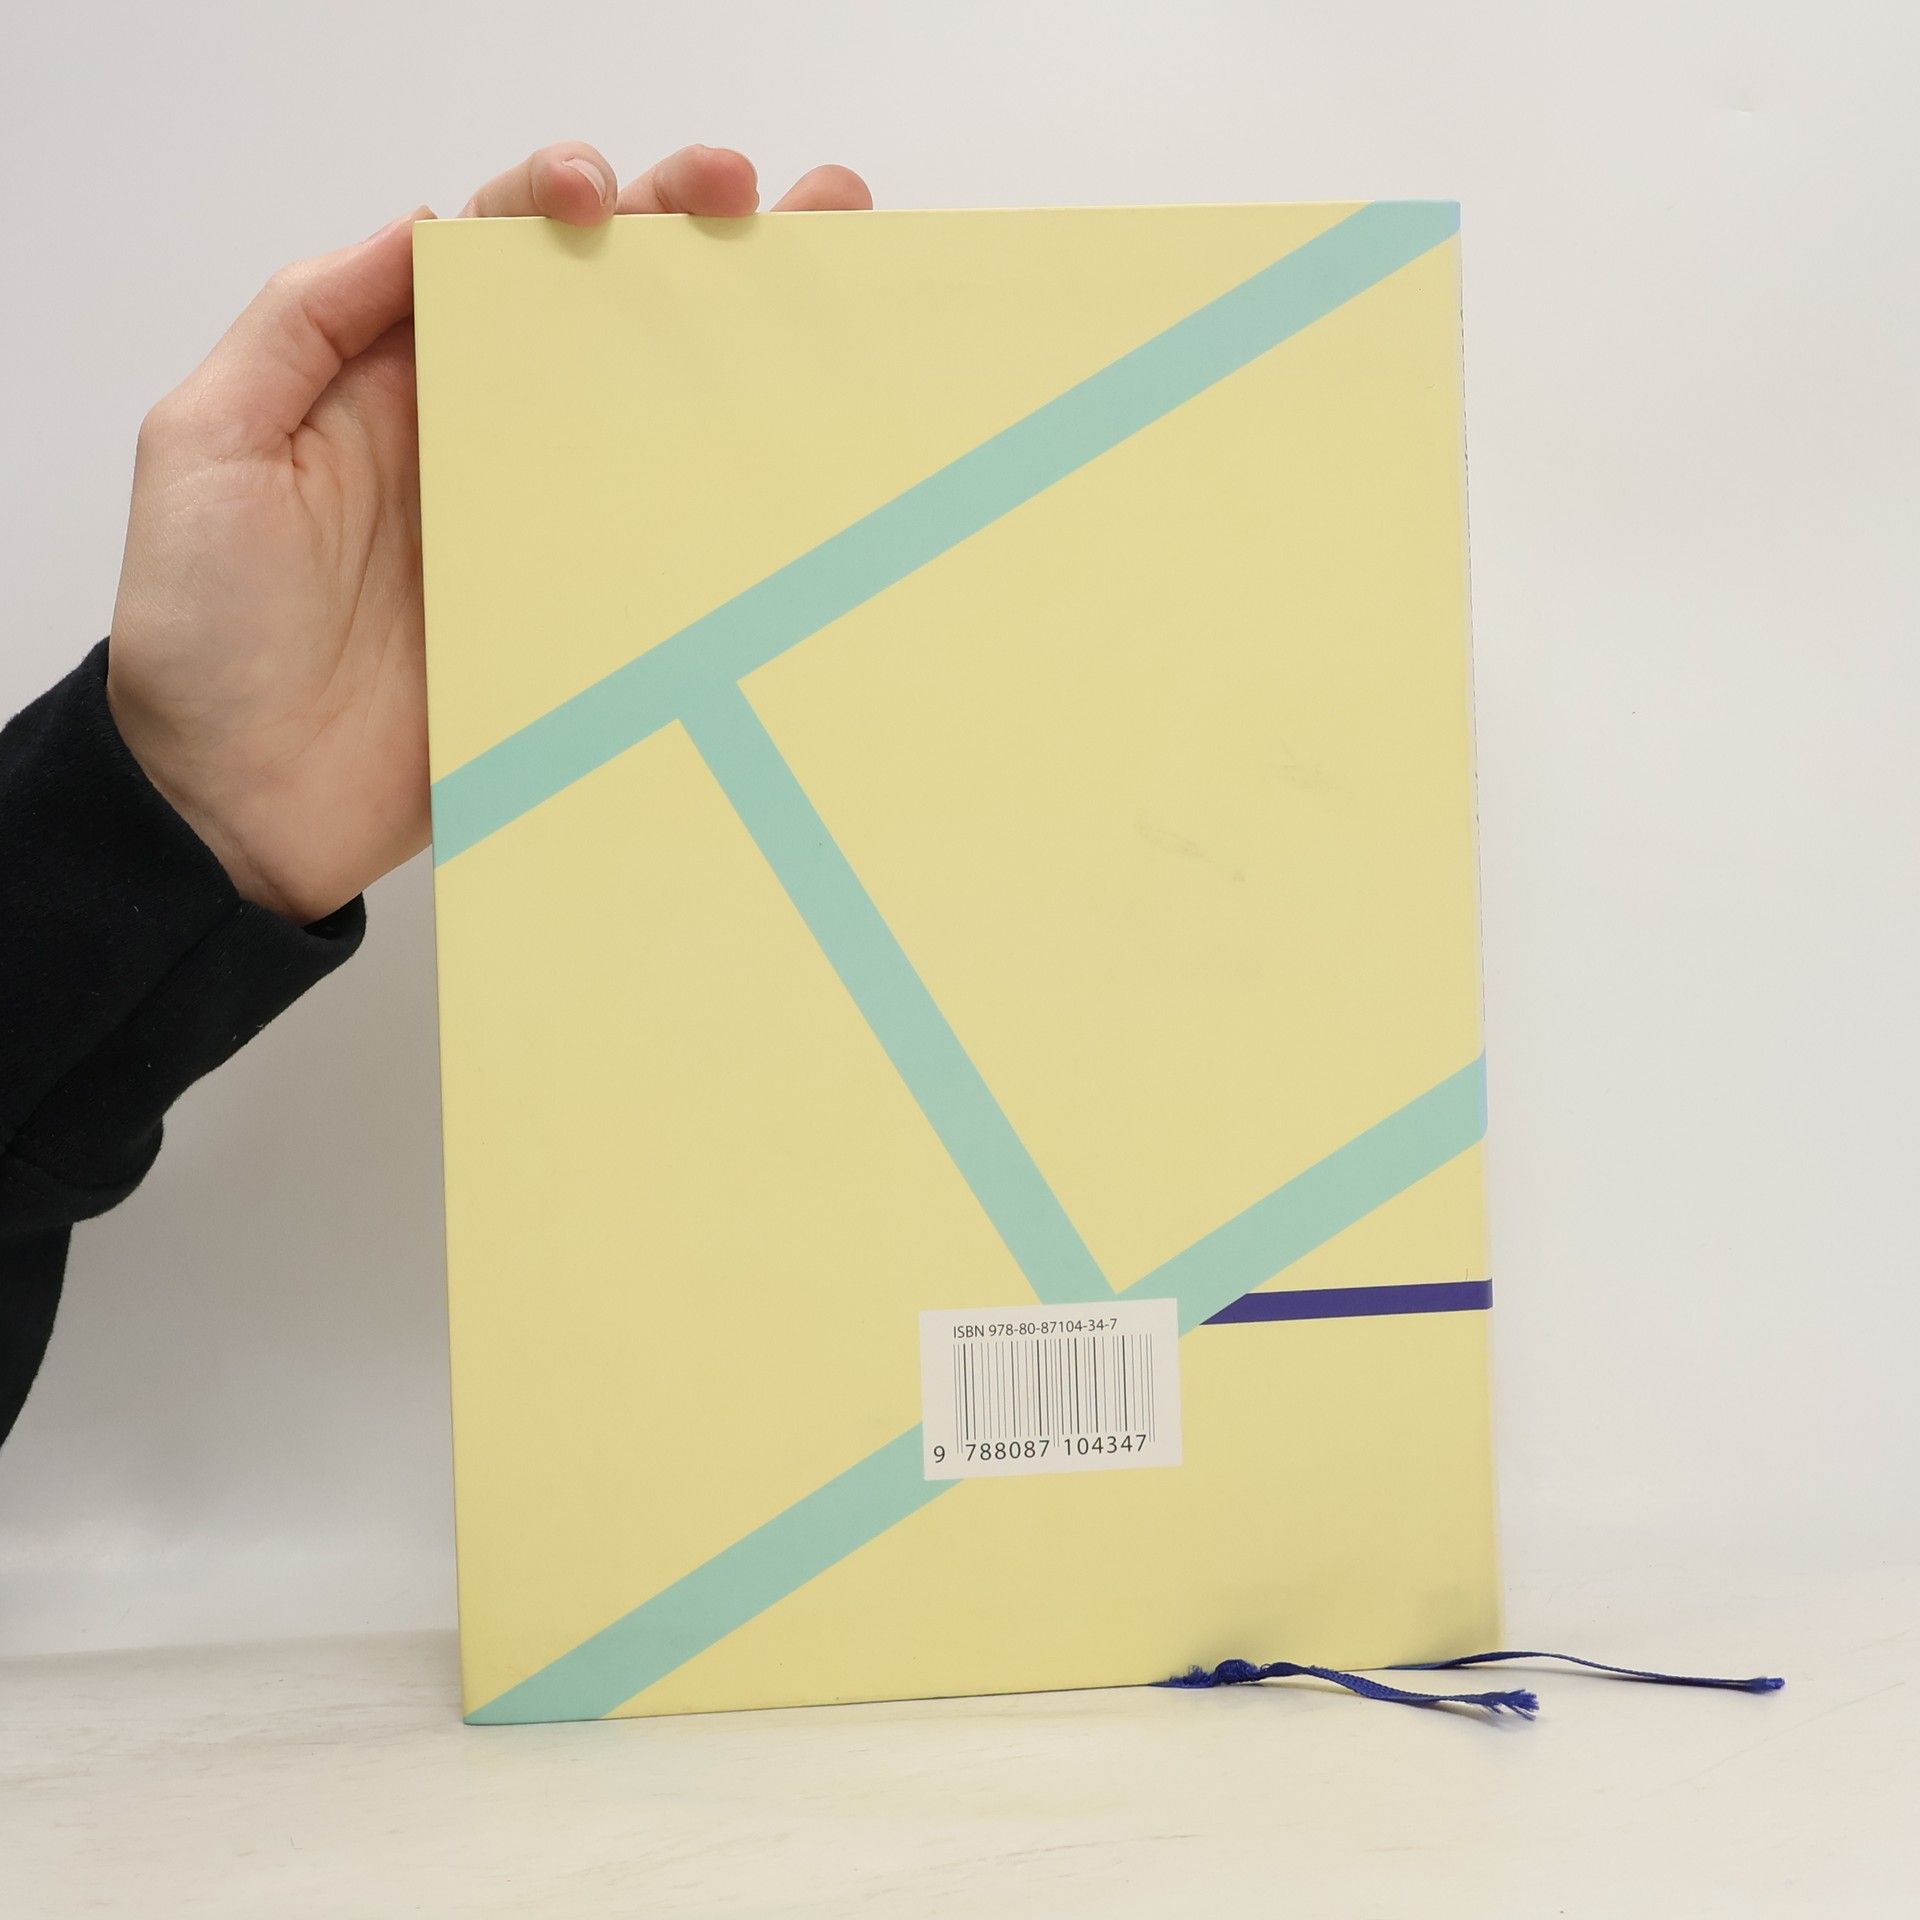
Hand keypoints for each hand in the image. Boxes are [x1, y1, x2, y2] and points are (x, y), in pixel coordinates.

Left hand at [106, 143, 870, 924]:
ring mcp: (543, 531)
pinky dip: (732, 501)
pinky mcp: (581, 618)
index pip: (495, 254)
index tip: (607, 196)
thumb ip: (301, 323)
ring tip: (821, 273)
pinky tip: (792, 460)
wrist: (244, 809)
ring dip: (736, 342)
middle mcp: (484, 438)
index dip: (559, 197)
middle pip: (599, 312)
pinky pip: (666, 548)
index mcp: (397, 375)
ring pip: (653, 415)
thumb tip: (418, 227)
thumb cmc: (206, 635)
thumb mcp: (207, 445)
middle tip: (756, 200)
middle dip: (680, 233)